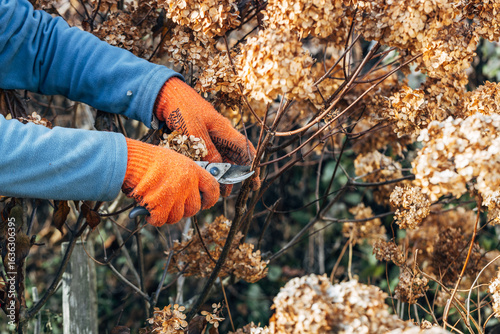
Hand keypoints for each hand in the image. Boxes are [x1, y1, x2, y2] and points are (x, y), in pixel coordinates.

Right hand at [122, 138, 218, 225]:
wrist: (130, 159)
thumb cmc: (148, 159)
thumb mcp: (174, 161)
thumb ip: (185, 176)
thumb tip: (190, 193)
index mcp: (193, 170)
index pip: (213, 189)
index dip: (210, 199)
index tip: (205, 203)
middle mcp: (187, 183)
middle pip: (194, 208)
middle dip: (183, 210)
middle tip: (171, 205)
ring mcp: (174, 195)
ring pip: (177, 217)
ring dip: (166, 215)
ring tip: (156, 204)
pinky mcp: (160, 205)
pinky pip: (161, 220)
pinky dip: (153, 219)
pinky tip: (147, 211)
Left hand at [154, 77, 259, 195]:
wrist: (164, 94)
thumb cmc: (181, 107)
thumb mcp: (194, 130)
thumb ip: (207, 150)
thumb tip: (218, 169)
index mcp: (223, 129)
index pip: (244, 149)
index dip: (251, 165)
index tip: (254, 181)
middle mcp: (219, 133)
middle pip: (234, 156)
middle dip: (235, 175)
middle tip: (231, 192)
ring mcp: (209, 135)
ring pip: (220, 158)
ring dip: (220, 173)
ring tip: (218, 188)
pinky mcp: (197, 137)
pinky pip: (207, 155)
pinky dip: (208, 166)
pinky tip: (205, 176)